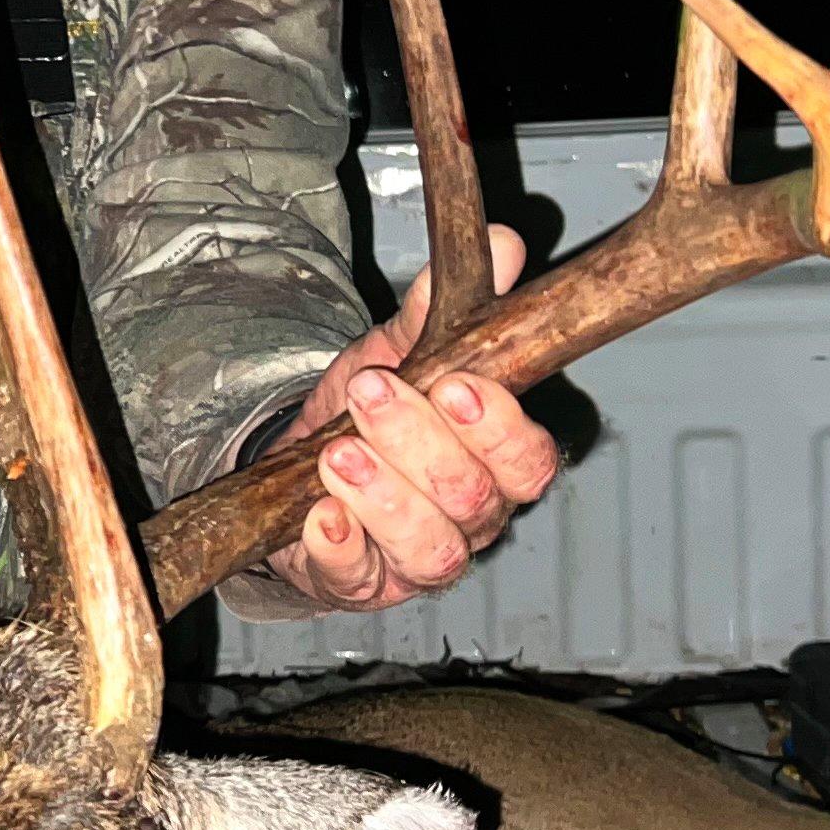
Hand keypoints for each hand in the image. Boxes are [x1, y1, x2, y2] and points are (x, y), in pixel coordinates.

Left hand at [264, 223, 559, 609]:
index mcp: (496, 461)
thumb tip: (502, 244)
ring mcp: (419, 560)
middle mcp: (471, 518)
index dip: (497, 426)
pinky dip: (338, 547)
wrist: (302, 468)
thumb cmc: (370, 413)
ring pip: (428, 548)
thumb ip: (442, 308)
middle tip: (372, 393)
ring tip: (338, 454)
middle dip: (419, 443)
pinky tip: (320, 515)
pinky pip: (357, 579)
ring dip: (383, 497)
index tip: (455, 383)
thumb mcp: (400, 351)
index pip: (527, 458)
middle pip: (471, 498)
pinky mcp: (363, 584)